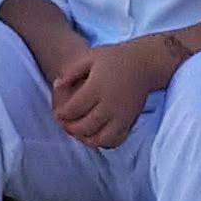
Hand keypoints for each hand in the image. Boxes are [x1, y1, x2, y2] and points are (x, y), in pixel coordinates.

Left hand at [53, 34, 169, 147]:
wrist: (144, 64)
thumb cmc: (114, 58)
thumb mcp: (90, 57)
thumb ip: (71, 71)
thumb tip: (56, 85)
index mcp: (97, 87)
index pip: (75, 108)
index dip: (63, 114)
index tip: (57, 114)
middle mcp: (109, 104)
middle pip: (85, 126)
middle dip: (71, 129)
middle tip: (64, 125)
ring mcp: (121, 116)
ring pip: (100, 138)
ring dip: (85, 139)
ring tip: (78, 132)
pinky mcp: (129, 122)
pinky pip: (115, 141)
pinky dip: (103, 143)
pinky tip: (95, 136)